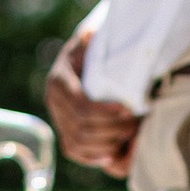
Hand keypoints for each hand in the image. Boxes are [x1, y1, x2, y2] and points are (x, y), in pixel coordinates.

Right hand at [46, 24, 138, 178]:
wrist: (82, 58)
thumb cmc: (93, 49)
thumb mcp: (92, 41)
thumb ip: (92, 40)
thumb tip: (90, 34)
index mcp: (59, 81)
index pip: (81, 106)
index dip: (106, 113)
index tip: (128, 109)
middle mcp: (53, 102)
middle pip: (82, 128)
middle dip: (112, 129)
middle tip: (136, 123)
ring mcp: (57, 118)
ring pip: (77, 143)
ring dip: (106, 143)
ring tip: (129, 134)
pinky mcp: (63, 131)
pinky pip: (74, 150)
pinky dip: (92, 156)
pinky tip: (111, 154)